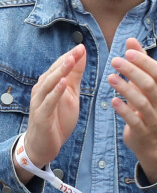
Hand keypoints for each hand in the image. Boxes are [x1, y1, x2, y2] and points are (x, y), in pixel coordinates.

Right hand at [20, 45, 85, 168]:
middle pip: (54, 71)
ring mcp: (40, 102)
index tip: (82, 46)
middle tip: (79, 49)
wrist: (43, 146)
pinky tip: (64, 83)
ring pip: (49, 84)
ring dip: (60, 71)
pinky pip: (48, 102)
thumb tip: (81, 54)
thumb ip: (75, 75)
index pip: (59, 65)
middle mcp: (42, 90)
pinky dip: (56, 92)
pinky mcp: (41, 116)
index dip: (70, 56)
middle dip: (67, 59)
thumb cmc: (58, 117)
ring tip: (71, 61)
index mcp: (49, 83)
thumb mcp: (71, 93)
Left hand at [108, 38, 156, 183]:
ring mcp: (153, 117)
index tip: (128, 52)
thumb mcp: (145, 82)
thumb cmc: (147, 104)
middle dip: (133, 71)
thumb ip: (139, 61)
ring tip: (110, 78)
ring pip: (141, 101)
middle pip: (149, 84)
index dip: (144, 61)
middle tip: (115, 61)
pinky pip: (133, 120)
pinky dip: (123, 110)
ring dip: (125, 88)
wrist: (152, 139)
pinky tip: (112, 101)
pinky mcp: (142, 130)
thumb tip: (130, 40)